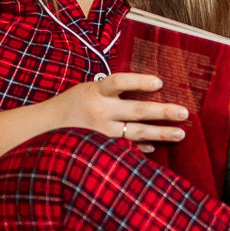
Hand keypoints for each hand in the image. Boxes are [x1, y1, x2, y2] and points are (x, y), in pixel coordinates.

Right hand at [45, 74, 188, 150]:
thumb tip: (150, 89)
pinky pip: (125, 148)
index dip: (139, 81)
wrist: (45, 127)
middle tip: (184, 112)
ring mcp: (100, 132)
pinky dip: (140, 148)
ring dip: (159, 133)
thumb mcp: (90, 89)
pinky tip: (154, 146)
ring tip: (180, 133)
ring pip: (135, 132)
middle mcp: (99, 111)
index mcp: (96, 91)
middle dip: (162, 112)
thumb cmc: (74, 104)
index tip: (160, 82)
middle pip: (136, 110)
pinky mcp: (99, 147)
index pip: (120, 82)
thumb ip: (112, 90)